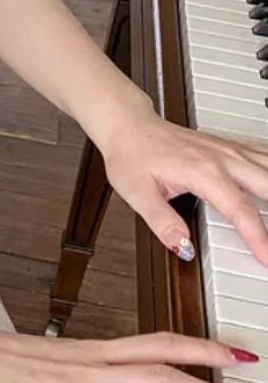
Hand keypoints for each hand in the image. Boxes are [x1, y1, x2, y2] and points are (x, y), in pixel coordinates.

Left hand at [98, 97, 267, 266]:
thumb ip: (161, 222)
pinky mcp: (230, 147)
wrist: (129, 125)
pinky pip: (264, 155)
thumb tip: (182, 246)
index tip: (267, 257)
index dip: (257, 236)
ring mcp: (229, 149)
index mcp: (203, 171)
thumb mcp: (137, 193)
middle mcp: (223, 158)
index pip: (240, 209)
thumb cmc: (132, 155)